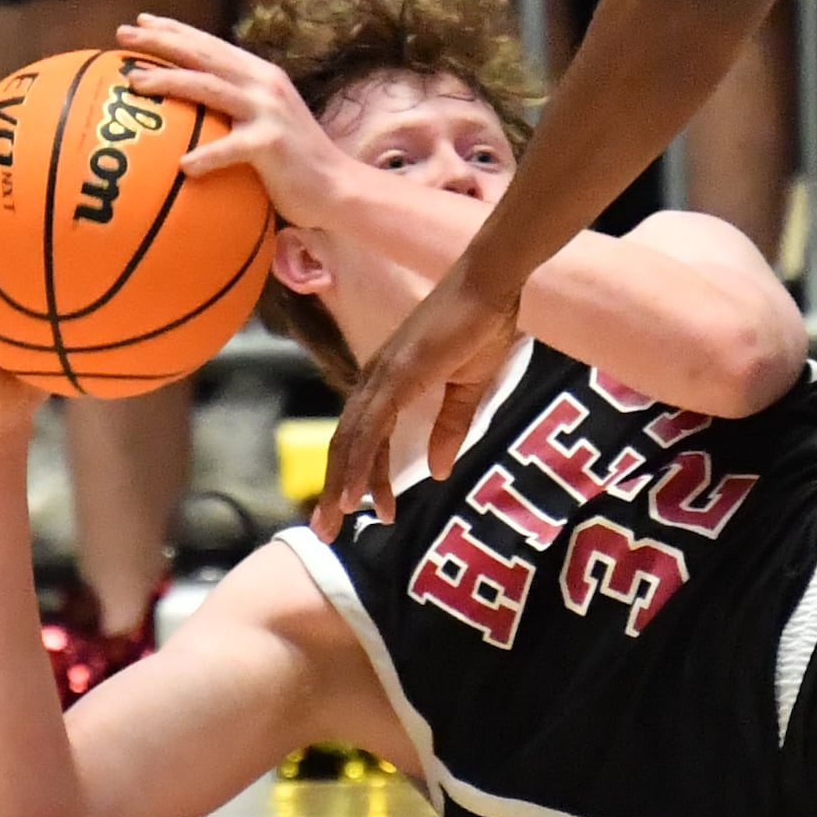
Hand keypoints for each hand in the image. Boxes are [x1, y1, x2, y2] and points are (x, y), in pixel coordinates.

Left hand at [127, 10, 360, 228]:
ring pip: (212, 88)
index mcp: (260, 76)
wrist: (338, 188)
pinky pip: (232, 148)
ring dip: (171, 81)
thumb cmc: (292, 162)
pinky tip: (182, 165)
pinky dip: (206, 155)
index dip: (175, 30)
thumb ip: (233, 110)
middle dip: (161, 42)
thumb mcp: (263, 123)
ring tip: (135, 83)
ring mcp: (270, 111)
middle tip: (122, 36)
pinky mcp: (273, 143)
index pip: (211, 45)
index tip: (139, 22)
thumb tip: (188, 112)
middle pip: (205, 56)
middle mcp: (265, 84)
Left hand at [310, 265, 528, 537]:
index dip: (363, 477)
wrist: (491, 285)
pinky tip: (356, 495)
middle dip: (335, 490)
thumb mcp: (469, 388)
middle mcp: (376, 380)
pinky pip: (371, 427)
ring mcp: (383, 376)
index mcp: (389, 382)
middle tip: (325, 531)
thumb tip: (439, 472)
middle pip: (347, 443)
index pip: (365, 438)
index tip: (368, 513)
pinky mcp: (396, 375)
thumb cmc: (483, 326)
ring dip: (341, 484)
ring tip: (334, 523)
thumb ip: (450, 427)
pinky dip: (360, 463)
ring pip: (352, 439)